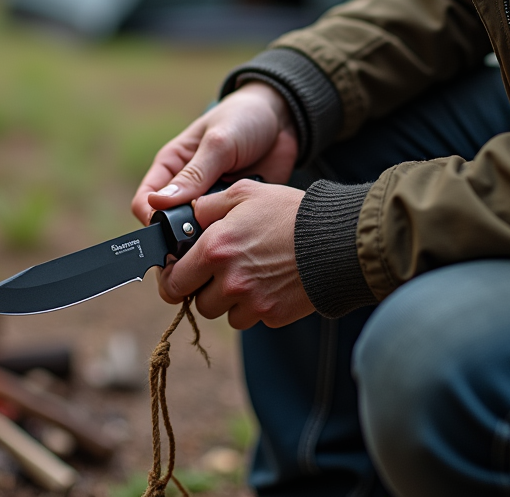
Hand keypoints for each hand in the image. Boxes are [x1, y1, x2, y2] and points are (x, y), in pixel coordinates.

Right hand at [131, 81, 298, 223]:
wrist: (284, 121)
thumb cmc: (243, 119)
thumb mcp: (218, 142)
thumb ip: (193, 174)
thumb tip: (158, 202)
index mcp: (171, 166)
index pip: (145, 201)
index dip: (152, 219)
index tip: (171, 230)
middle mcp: (186, 187)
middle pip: (170, 223)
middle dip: (183, 232)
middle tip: (206, 230)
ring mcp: (209, 201)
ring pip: (198, 231)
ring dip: (211, 232)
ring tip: (229, 223)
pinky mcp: (232, 210)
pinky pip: (225, 231)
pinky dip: (233, 232)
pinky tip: (247, 223)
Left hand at [158, 180, 314, 329]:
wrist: (337, 240)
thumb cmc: (290, 212)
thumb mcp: (245, 192)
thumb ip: (208, 205)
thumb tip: (188, 216)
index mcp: (215, 249)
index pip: (172, 282)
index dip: (172, 279)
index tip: (178, 274)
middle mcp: (229, 281)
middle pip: (197, 303)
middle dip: (203, 290)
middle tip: (218, 273)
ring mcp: (252, 302)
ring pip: (224, 314)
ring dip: (230, 300)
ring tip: (249, 274)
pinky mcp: (273, 315)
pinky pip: (253, 318)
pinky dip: (256, 306)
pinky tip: (270, 282)